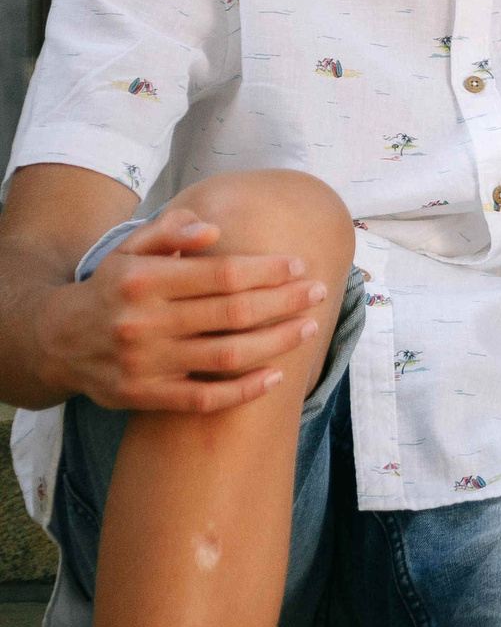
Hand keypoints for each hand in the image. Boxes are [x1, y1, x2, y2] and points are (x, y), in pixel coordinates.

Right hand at [33, 206, 330, 412]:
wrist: (56, 341)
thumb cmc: (113, 288)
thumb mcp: (130, 249)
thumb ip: (170, 231)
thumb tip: (212, 227)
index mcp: (144, 280)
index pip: (222, 275)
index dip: (268, 271)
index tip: (300, 267)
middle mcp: (143, 322)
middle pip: (233, 314)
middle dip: (285, 302)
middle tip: (319, 292)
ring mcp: (144, 363)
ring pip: (226, 356)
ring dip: (277, 342)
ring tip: (308, 328)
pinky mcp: (143, 397)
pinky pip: (204, 399)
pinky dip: (245, 390)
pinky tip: (277, 375)